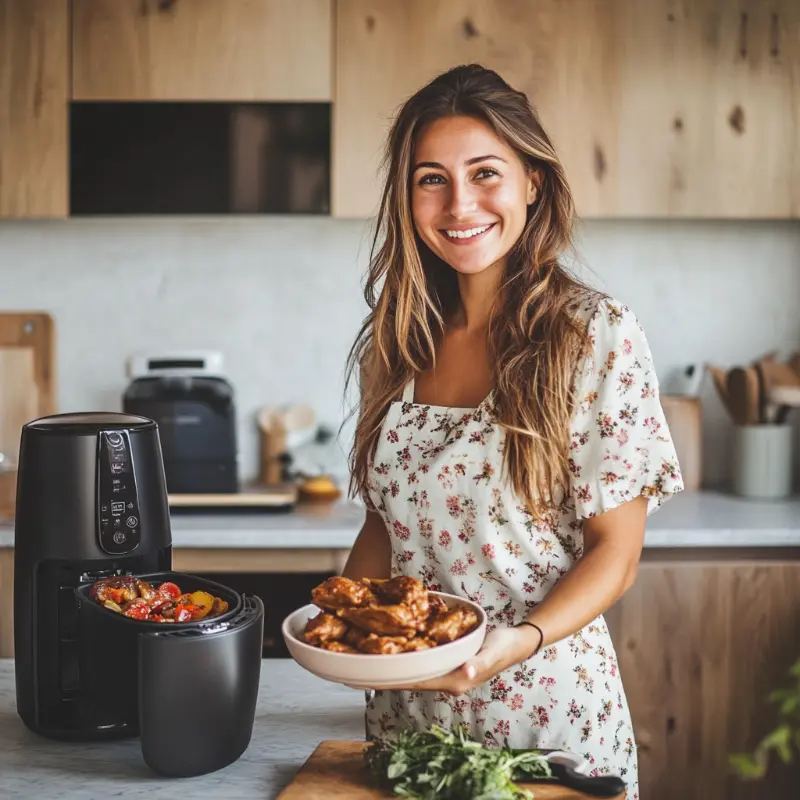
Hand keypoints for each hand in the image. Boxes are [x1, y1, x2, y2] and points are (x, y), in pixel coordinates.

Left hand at [379, 625, 540, 695]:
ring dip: (392, 668)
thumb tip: (465, 674)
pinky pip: (421, 662)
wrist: (516, 642)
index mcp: (455, 681)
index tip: (367, 679)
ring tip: (365, 661)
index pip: (416, 682)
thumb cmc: (505, 647)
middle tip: (354, 670)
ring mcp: (446, 673)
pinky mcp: (447, 663)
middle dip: (384, 676)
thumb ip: (479, 664)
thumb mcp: (492, 652)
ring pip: (413, 672)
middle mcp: (447, 680)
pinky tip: (391, 650)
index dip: (391, 681)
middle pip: (409, 679)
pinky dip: (405, 658)